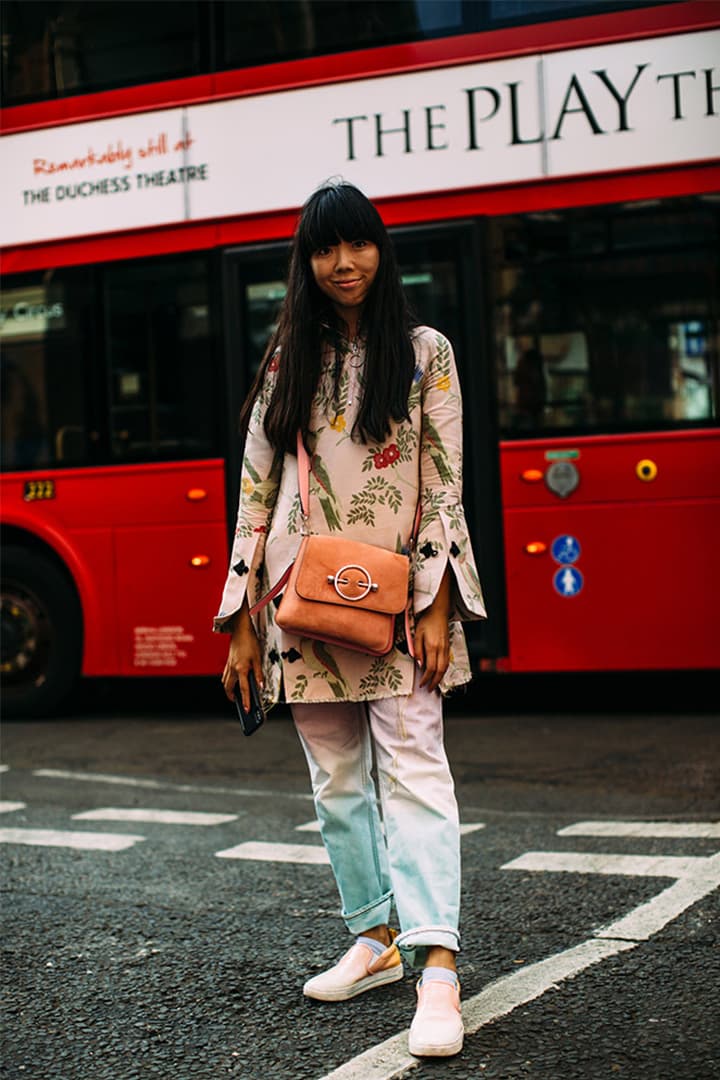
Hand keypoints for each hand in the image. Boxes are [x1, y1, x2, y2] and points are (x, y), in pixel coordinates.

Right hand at [221, 601, 263, 710]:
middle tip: (239, 704)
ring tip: (235, 696)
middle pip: (229, 688)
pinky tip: (234, 683)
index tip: (247, 710)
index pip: (244, 689)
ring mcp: (229, 666)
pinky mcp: (228, 662)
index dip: (246, 700)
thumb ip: (259, 673)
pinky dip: (228, 682)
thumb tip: (261, 686)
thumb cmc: (250, 641)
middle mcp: (233, 669)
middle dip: (232, 697)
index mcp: (241, 669)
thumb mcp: (258, 658)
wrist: (240, 629)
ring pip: (225, 683)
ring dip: (229, 690)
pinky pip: (225, 676)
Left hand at [413, 566, 451, 692]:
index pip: (430, 668)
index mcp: (432, 647)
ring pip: (445, 667)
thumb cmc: (426, 621)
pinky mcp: (448, 646)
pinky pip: (447, 662)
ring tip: (434, 684)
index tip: (422, 684)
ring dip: (440, 678)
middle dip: (434, 682)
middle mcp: (441, 649)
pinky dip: (443, 671)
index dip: (426, 678)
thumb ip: (418, 650)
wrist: (438, 611)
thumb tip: (420, 664)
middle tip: (429, 689)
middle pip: (440, 671)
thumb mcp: (417, 635)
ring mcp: (446, 648)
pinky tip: (439, 673)